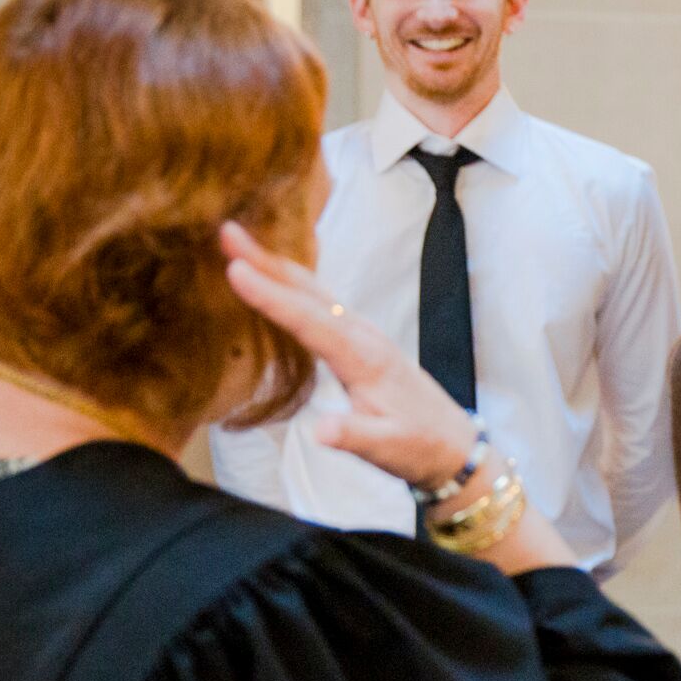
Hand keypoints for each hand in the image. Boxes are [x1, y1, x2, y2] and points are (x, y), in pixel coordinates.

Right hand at [220, 222, 475, 489]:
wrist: (455, 445)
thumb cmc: (419, 447)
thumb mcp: (387, 449)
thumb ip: (354, 437)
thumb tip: (320, 431)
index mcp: (364, 358)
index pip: (309, 322)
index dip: (271, 297)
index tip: (235, 269)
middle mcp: (363, 336)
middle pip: (309, 292)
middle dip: (267, 261)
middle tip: (226, 231)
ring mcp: (364, 335)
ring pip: (315, 292)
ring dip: (277, 266)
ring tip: (240, 242)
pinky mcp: (362, 340)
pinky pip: (321, 302)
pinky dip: (294, 283)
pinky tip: (278, 275)